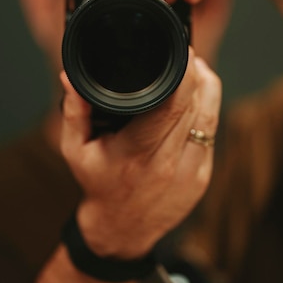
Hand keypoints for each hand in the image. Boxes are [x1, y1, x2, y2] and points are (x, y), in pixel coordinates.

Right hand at [59, 49, 221, 258]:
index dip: (184, 74)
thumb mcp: (75, 150)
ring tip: (195, 72)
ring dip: (207, 89)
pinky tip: (194, 102)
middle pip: (198, 105)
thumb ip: (74, 111)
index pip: (172, 105)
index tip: (182, 53)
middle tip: (187, 55)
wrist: (121, 230)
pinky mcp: (203, 177)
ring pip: (212, 116)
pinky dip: (206, 112)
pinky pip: (212, 133)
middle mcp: (170, 163)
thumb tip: (70, 77)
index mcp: (138, 153)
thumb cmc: (97, 185)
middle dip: (197, 74)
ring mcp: (192, 172)